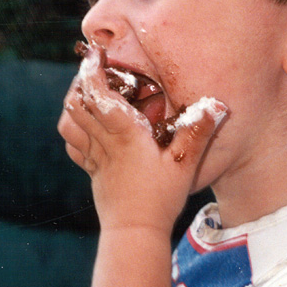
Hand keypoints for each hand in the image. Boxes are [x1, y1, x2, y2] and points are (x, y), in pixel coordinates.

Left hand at [58, 46, 225, 234]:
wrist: (134, 232)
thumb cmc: (160, 198)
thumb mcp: (186, 164)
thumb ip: (198, 132)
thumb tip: (216, 103)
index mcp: (124, 134)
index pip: (99, 94)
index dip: (92, 70)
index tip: (95, 53)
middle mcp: (104, 142)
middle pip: (77, 104)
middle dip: (80, 81)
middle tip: (93, 68)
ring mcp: (94, 157)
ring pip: (70, 122)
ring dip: (74, 102)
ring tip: (87, 92)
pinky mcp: (92, 171)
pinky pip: (73, 144)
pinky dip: (74, 128)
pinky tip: (86, 126)